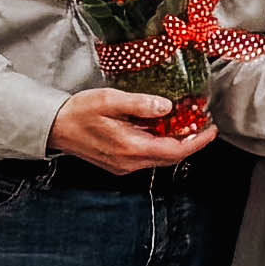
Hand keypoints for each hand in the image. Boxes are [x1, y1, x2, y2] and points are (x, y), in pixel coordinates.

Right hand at [49, 86, 216, 173]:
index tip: (211, 130)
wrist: (53, 127)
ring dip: (175, 143)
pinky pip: (147, 157)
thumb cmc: (79, 112)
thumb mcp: (110, 100)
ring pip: (159, 158)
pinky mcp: (118, 163)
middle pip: (170, 157)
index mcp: (130, 148)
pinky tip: (161, 129)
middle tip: (202, 124)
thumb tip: (166, 107)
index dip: (197, 142)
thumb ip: (140, 104)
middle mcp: (129, 162)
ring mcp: (124, 165)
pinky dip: (160, 144)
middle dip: (190, 142)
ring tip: (186, 123)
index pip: (174, 151)